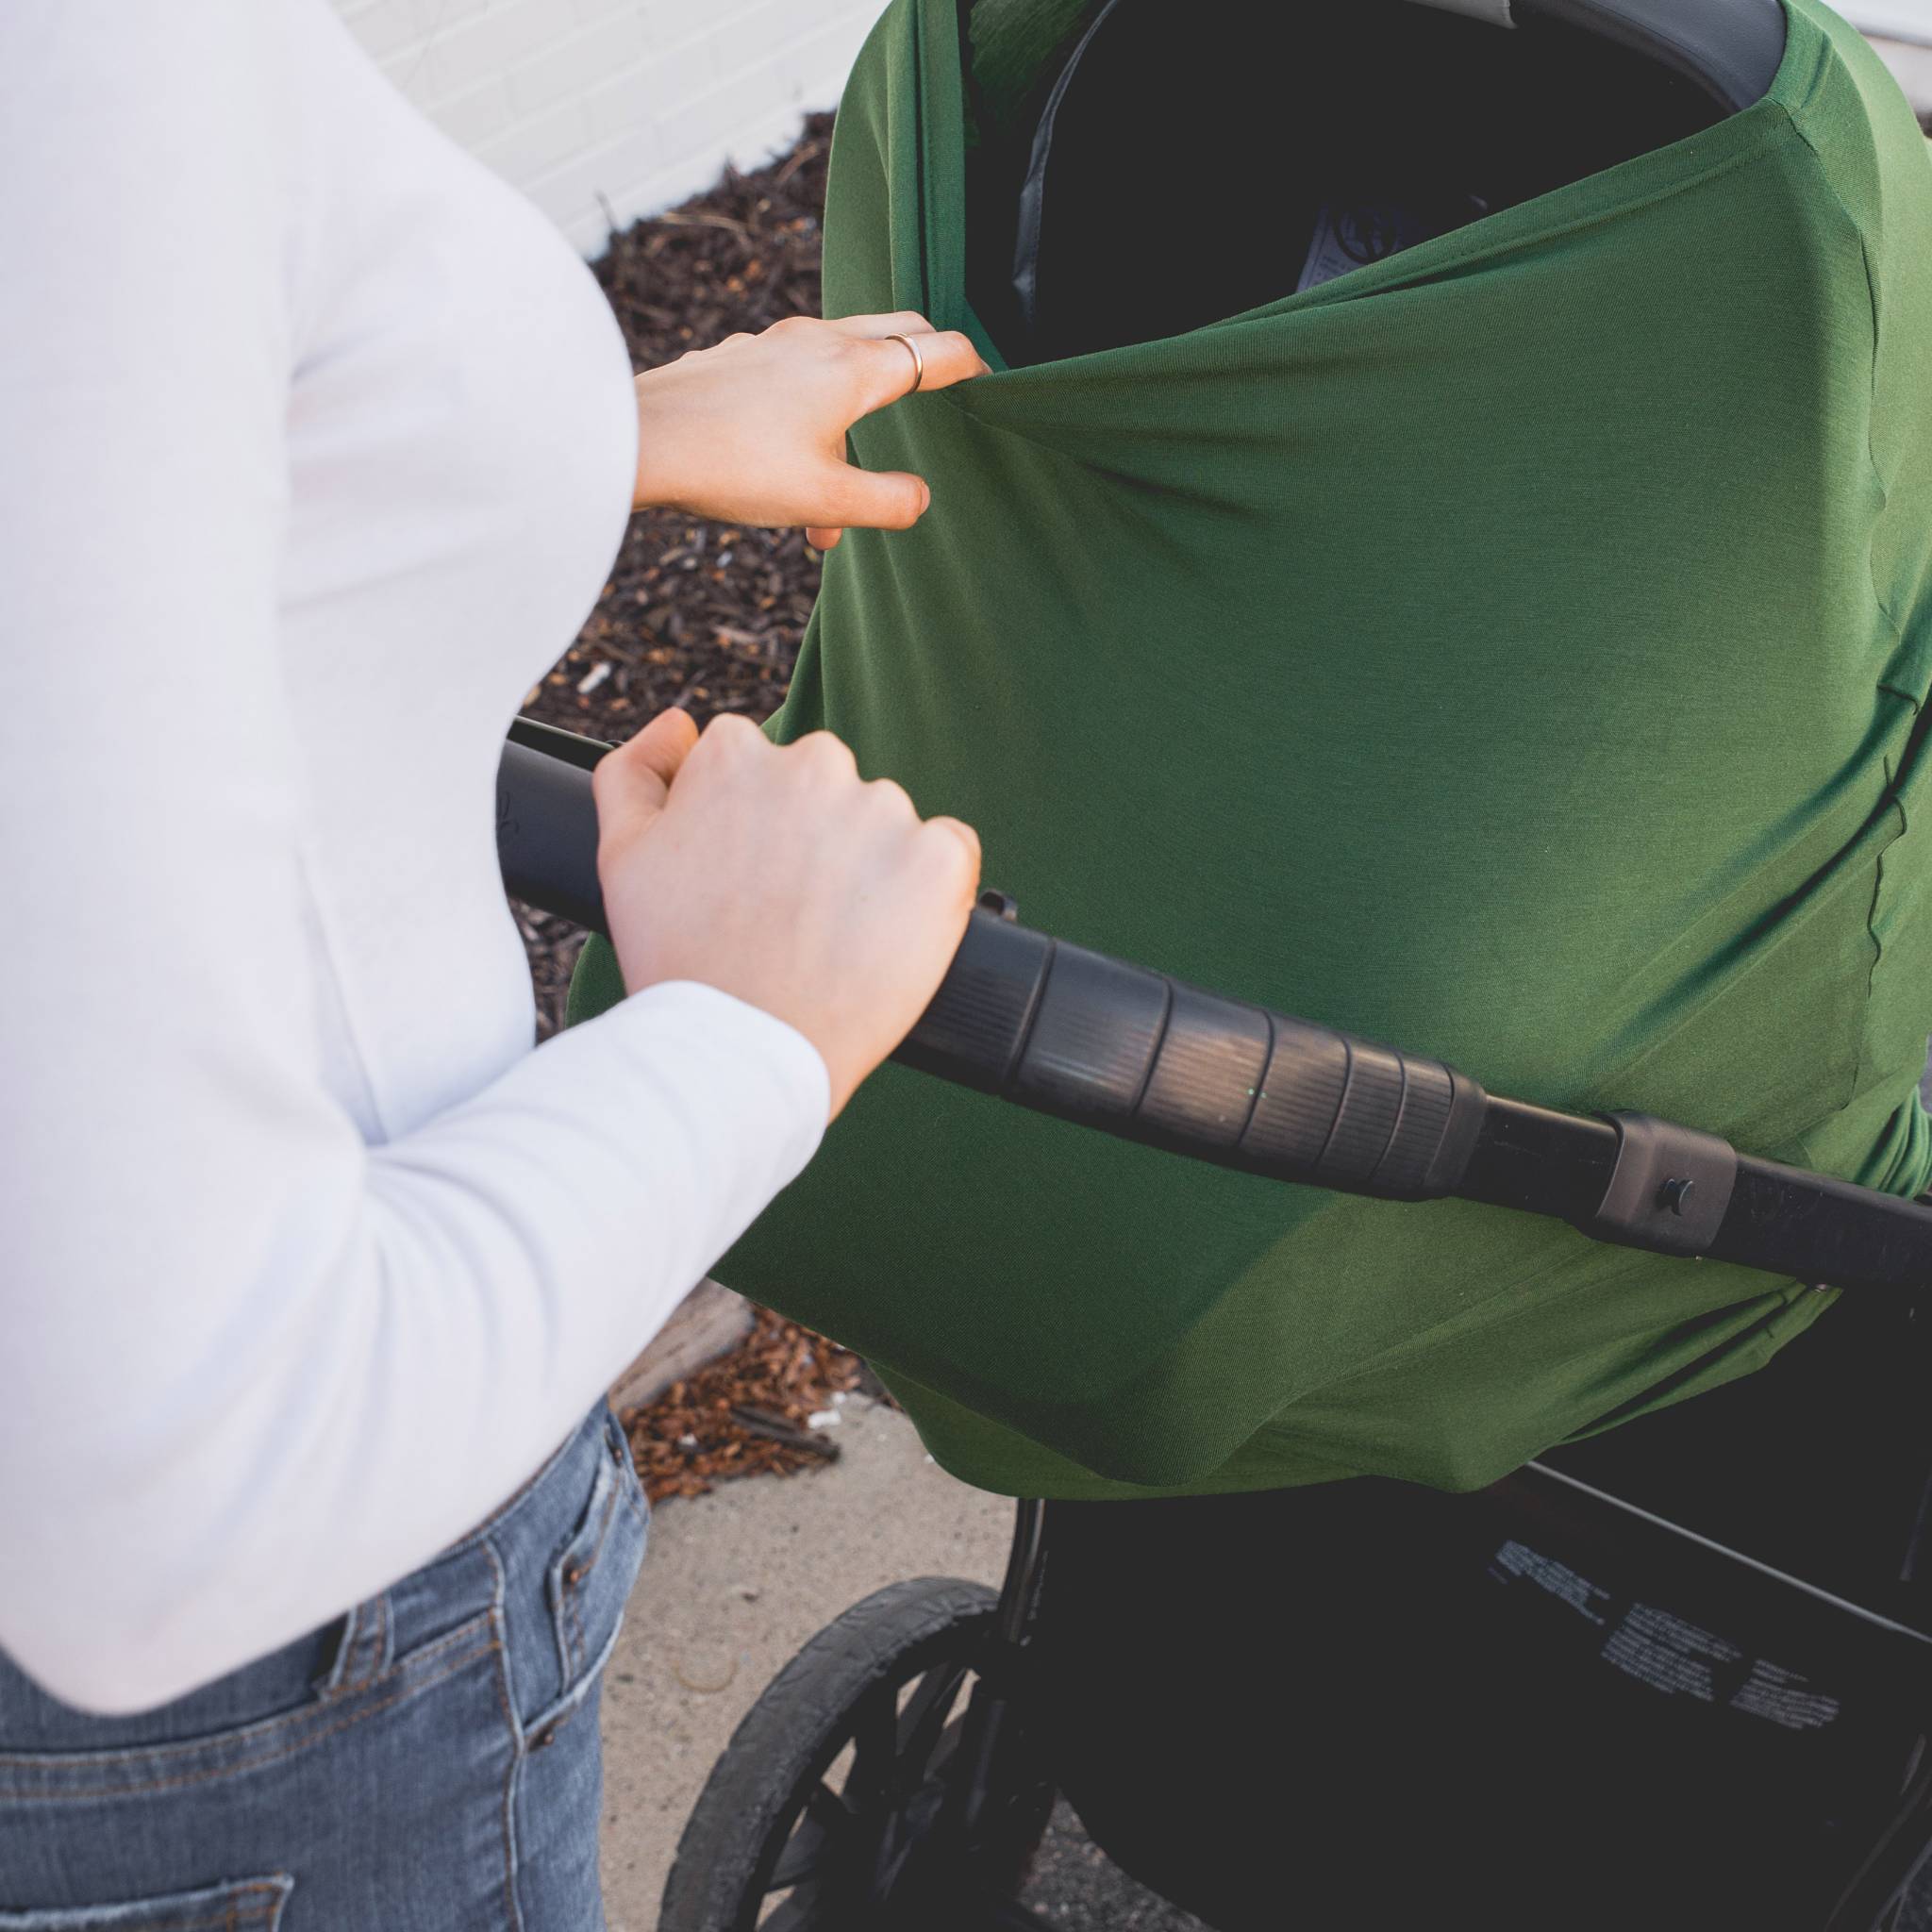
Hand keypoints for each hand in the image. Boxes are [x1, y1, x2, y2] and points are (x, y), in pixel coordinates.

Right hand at [593, 709, 981, 1117]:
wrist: (744, 1051)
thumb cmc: (679, 961)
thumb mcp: (620, 856)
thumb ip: (634, 772)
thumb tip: (676, 724)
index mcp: (738, 754)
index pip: (758, 764)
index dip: (752, 826)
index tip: (748, 876)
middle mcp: (816, 765)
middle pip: (825, 787)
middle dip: (813, 837)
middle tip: (789, 914)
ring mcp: (884, 810)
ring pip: (884, 824)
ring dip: (870, 865)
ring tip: (833, 937)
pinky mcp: (940, 860)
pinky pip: (948, 854)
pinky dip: (928, 890)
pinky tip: (889, 935)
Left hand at [630, 312, 987, 549]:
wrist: (636, 440)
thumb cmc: (733, 465)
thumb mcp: (826, 501)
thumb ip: (887, 502)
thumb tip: (918, 498)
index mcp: (854, 369)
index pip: (936, 350)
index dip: (970, 365)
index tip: (984, 380)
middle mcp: (818, 341)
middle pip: (894, 332)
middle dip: (921, 365)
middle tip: (936, 391)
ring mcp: (772, 344)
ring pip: (837, 365)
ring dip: (850, 424)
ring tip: (823, 514)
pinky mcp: (735, 360)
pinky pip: (790, 379)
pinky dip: (805, 421)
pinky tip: (777, 479)